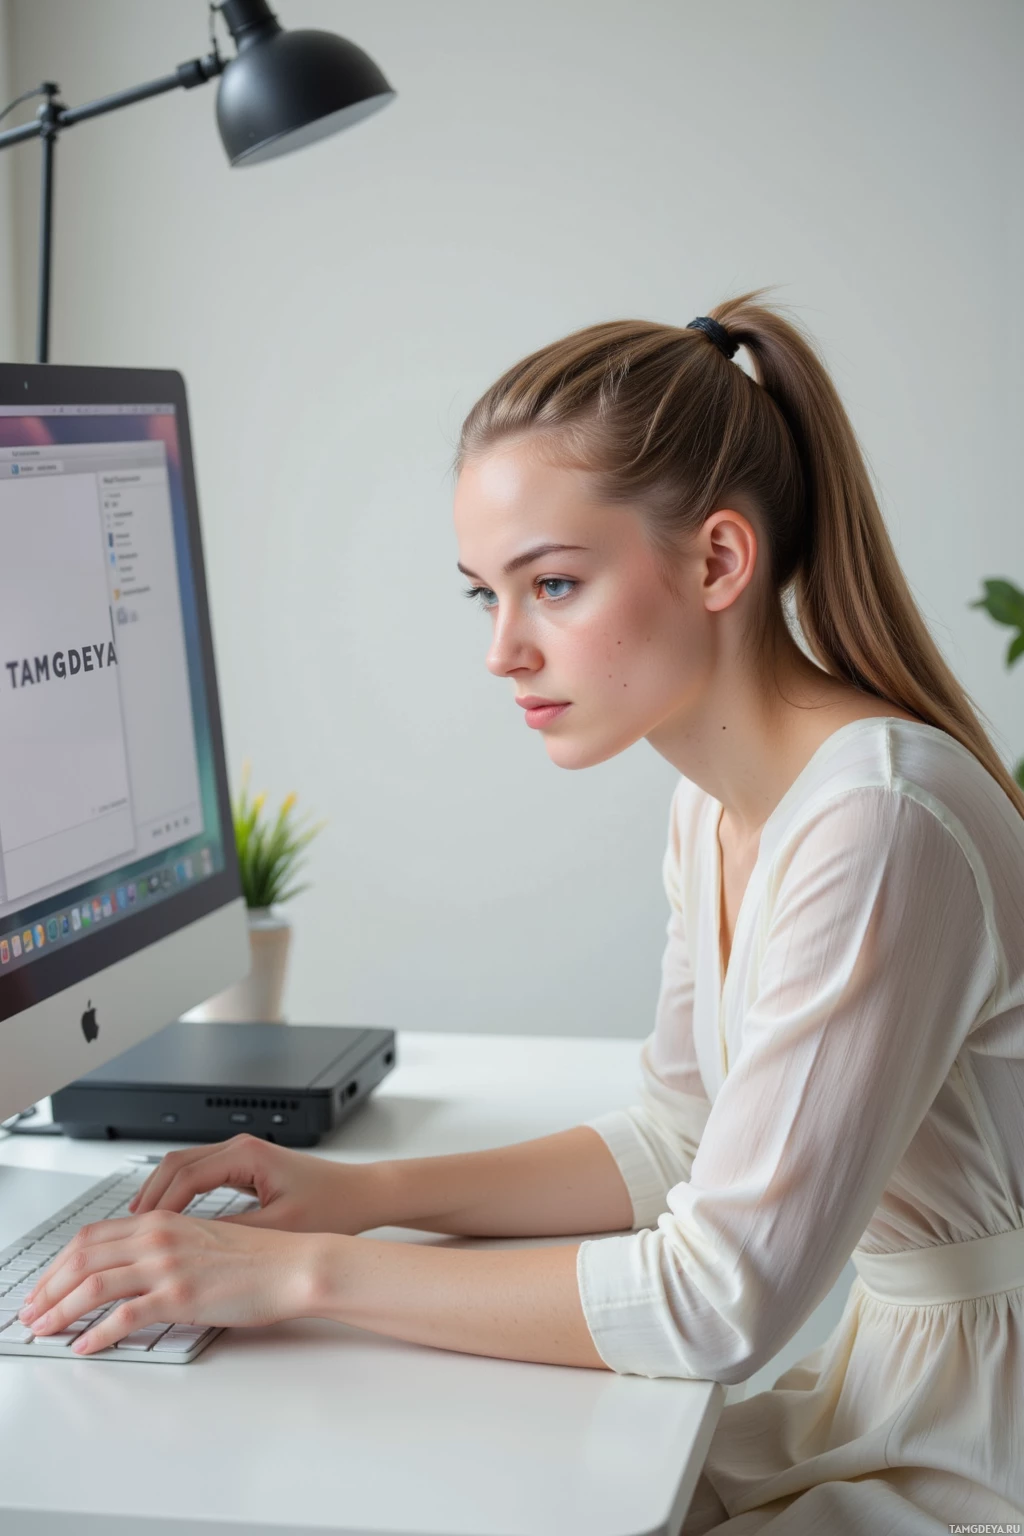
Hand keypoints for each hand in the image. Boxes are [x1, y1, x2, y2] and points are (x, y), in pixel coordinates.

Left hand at [17, 1207, 327, 1354]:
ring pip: (94, 1284)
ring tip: (44, 1330)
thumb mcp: (202, 1241)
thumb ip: (164, 1249)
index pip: (92, 1236)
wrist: (294, 1265)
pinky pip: (125, 1316)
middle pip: (83, 1257)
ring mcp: (168, 1265)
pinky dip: (97, 1333)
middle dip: (48, 1287)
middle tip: (31, 1311)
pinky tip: (85, 1346)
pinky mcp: (181, 1295)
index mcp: (162, 1221)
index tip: (45, 1284)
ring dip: (61, 1310)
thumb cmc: (258, 1257)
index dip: (59, 1263)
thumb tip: (129, 1272)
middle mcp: (159, 1237)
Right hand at [126, 1133, 382, 1235]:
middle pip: (177, 1162)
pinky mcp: (247, 1167)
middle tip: (128, 1228)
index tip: (140, 1230)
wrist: (362, 1195)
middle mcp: (242, 1148)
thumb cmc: (333, 1207)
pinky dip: (180, 1192)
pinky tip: (170, 1216)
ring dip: (162, 1191)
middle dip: (150, 1193)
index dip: (159, 1204)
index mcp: (248, 1155)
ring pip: (186, 1165)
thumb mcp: (279, 1228)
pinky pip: (201, 1173)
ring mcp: (243, 1155)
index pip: (186, 1173)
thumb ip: (234, 1235)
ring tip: (140, 1225)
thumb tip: (193, 1247)